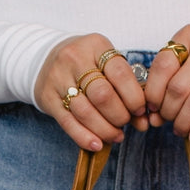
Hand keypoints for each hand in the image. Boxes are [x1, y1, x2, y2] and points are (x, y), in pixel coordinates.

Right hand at [34, 34, 148, 149]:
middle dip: (119, 116)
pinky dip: (85, 138)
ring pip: (85, 112)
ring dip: (105, 130)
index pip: (120, 74)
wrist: (46, 59)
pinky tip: (97, 144)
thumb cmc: (87, 64)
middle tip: (125, 123)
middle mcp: (75, 59)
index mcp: (96, 46)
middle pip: (102, 96)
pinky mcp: (48, 98)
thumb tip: (142, 121)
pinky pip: (68, 123)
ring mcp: (59, 78)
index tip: (139, 110)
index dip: (133, 97)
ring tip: (115, 136)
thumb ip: (125, 87)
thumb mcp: (106, 63)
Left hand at [144, 25, 189, 141]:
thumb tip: (153, 118)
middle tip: (168, 119)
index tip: (153, 107)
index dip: (153, 92)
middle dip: (168, 111)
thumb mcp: (186, 60)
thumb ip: (166, 83)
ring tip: (180, 129)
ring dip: (183, 122)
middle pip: (178, 87)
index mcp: (189, 36)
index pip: (163, 65)